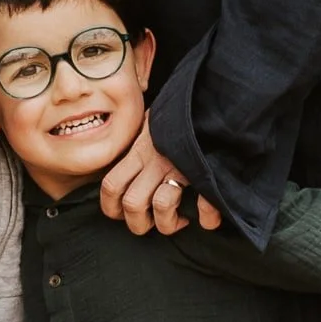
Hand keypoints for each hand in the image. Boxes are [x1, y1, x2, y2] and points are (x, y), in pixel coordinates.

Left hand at [100, 116, 221, 237]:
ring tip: (179, 220)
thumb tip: (135, 148)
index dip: (112, 207)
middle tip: (152, 222)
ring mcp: (181, 166)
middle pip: (132, 204)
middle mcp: (156, 160)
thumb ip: (142, 136)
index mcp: (139, 150)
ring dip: (169, 223)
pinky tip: (207, 217)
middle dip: (139, 223)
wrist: (209, 98)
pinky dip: (208, 217)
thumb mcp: (153, 118)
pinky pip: (205, 204)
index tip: (122, 213)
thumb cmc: (180, 110)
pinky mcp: (205, 169)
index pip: (110, 186)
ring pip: (162, 207)